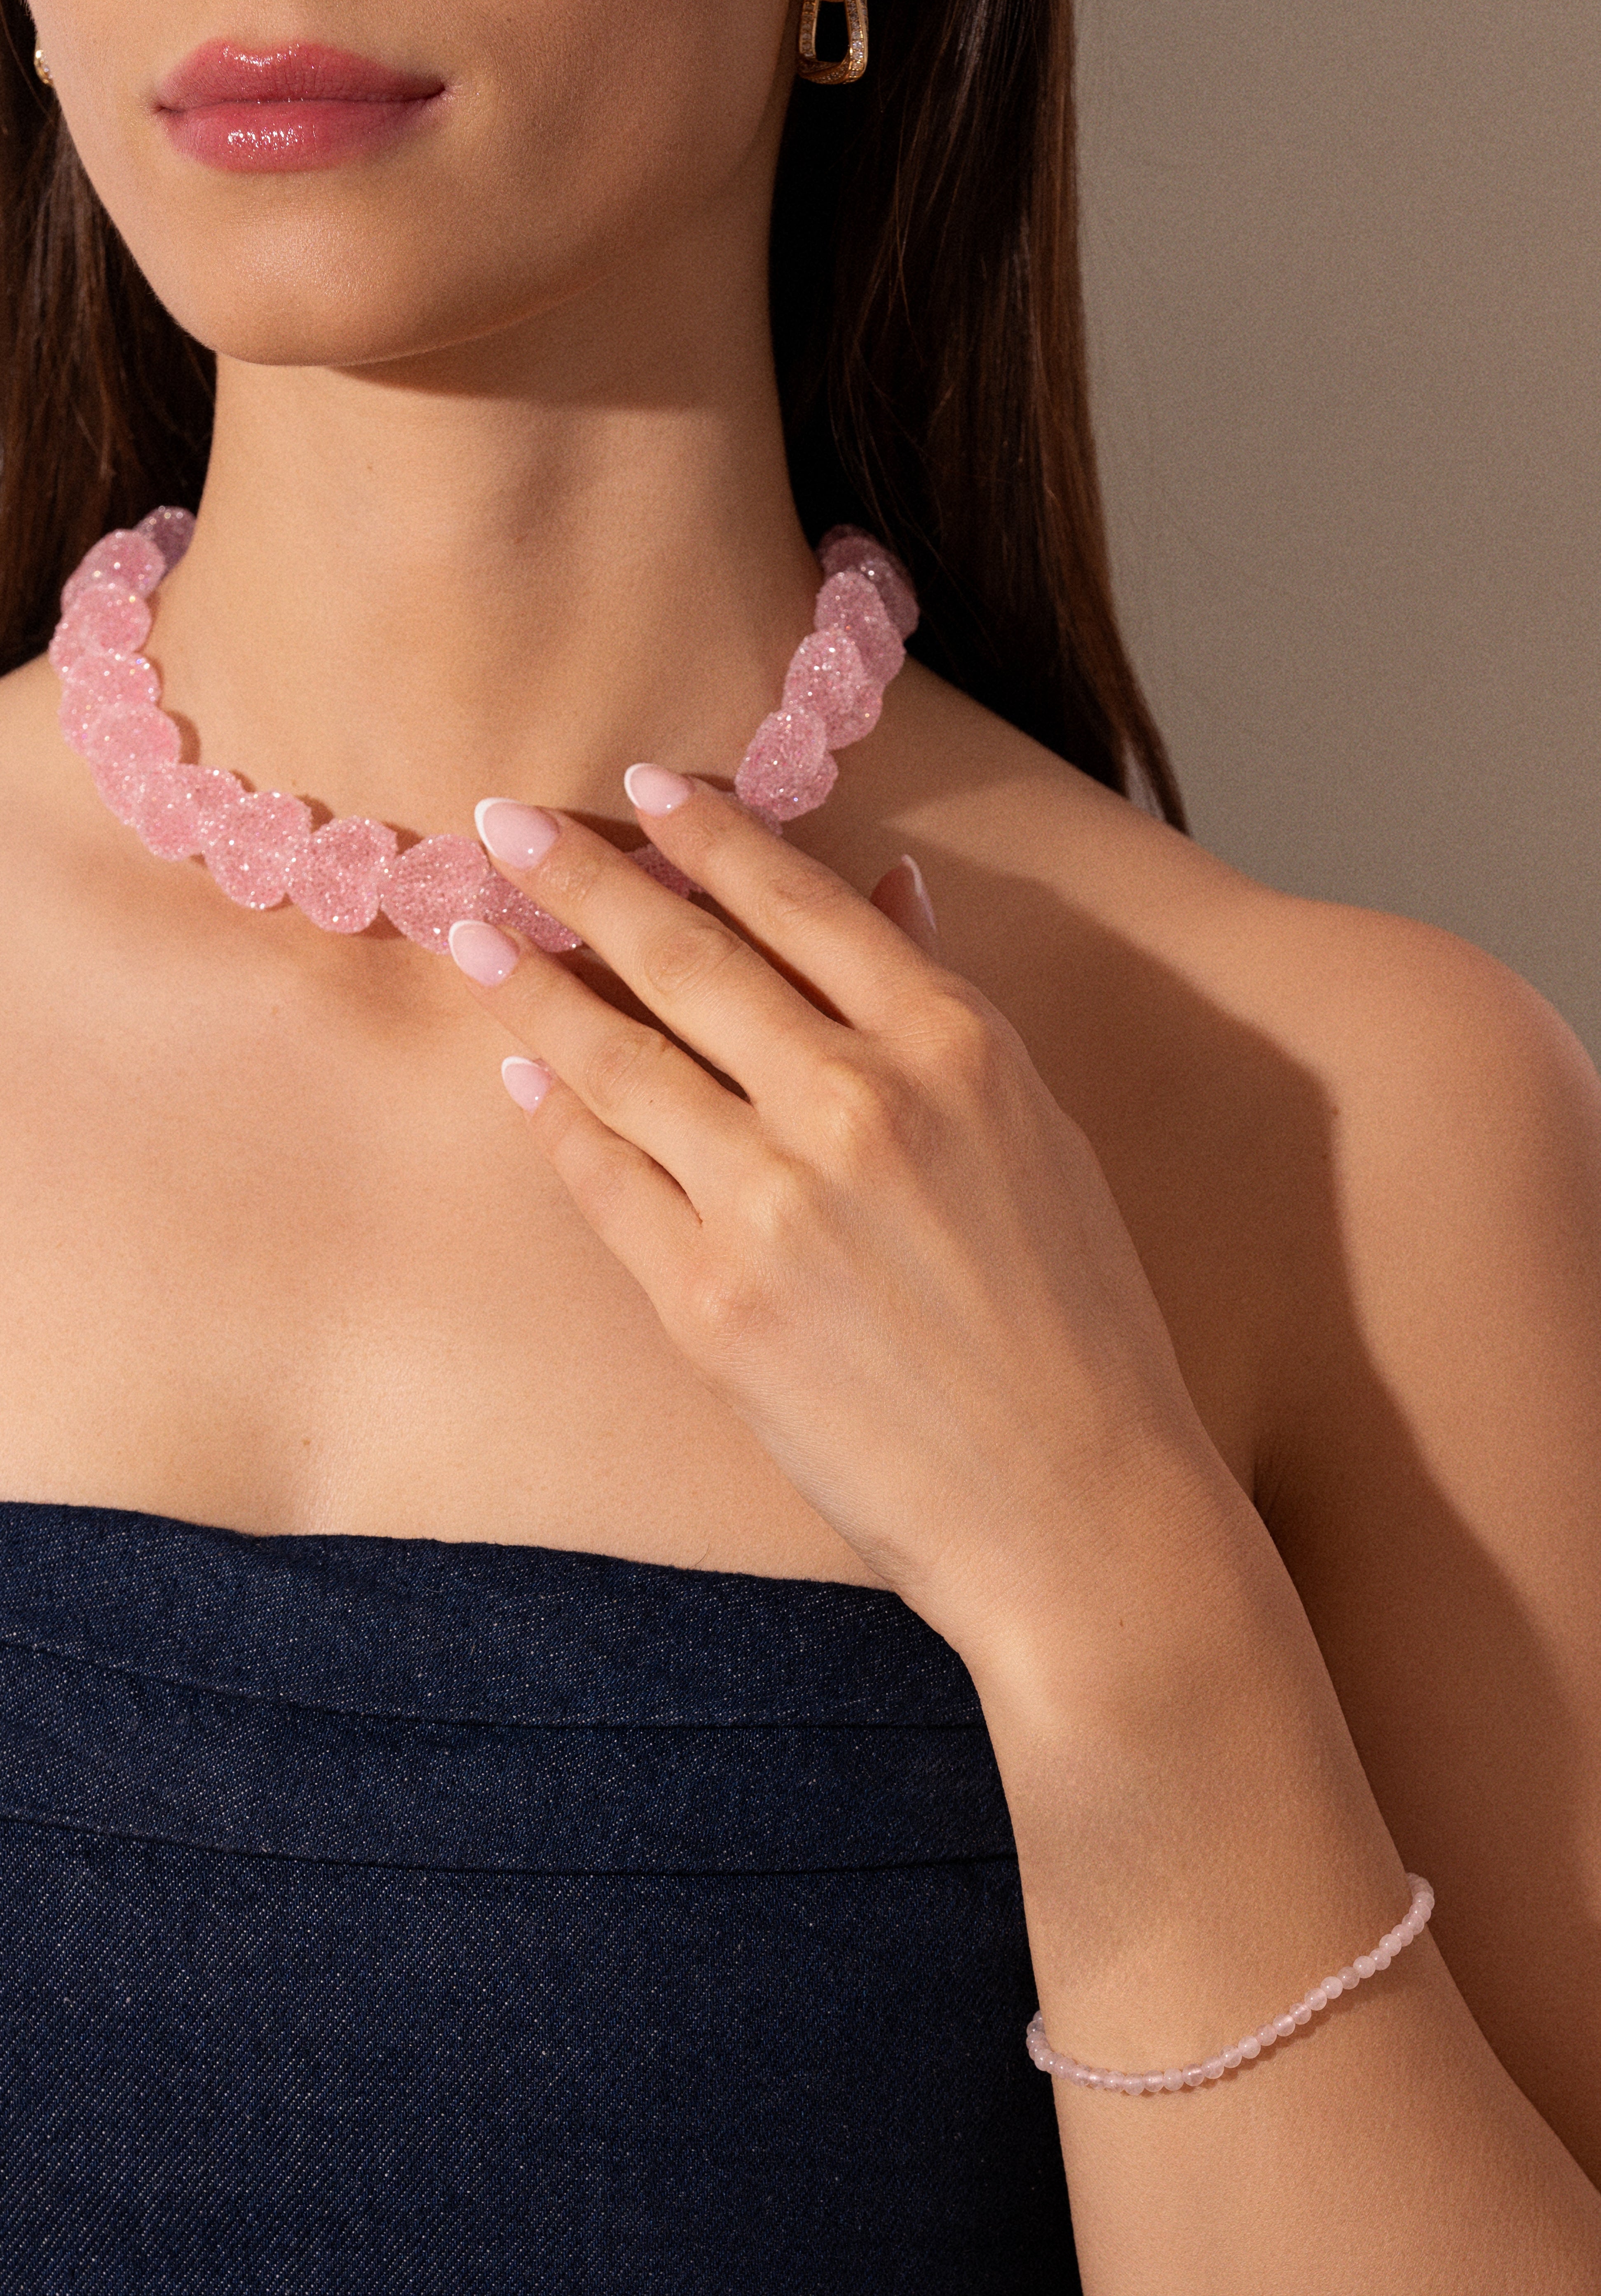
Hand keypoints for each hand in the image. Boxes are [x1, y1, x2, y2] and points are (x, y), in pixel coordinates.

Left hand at [447, 771, 1206, 1668]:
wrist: (1070, 1507)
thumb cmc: (1076, 1322)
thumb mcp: (1039, 1136)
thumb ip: (944, 1012)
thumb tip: (881, 892)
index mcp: (956, 1048)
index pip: (801, 902)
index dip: (708, 834)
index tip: (641, 788)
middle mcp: (857, 1105)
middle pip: (685, 958)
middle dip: (581, 880)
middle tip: (500, 823)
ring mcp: (774, 1205)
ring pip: (619, 1059)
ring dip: (533, 985)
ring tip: (473, 934)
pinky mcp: (710, 1305)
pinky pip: (604, 1181)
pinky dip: (555, 1118)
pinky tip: (519, 1074)